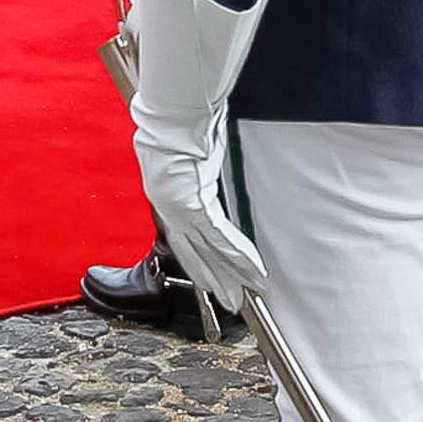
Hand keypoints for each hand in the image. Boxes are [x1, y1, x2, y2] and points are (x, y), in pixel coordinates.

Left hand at [131, 89, 265, 304]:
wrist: (169, 118)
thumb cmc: (173, 124)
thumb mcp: (179, 150)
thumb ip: (191, 164)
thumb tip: (202, 155)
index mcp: (168, 198)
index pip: (186, 240)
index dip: (199, 262)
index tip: (210, 279)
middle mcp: (173, 211)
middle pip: (196, 255)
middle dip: (216, 281)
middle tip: (230, 302)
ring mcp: (184, 212)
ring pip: (212, 253)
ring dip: (232, 276)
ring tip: (246, 296)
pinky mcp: (197, 208)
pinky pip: (223, 239)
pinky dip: (241, 258)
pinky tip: (254, 273)